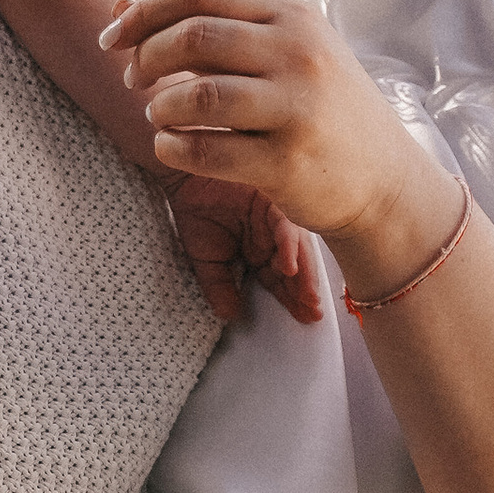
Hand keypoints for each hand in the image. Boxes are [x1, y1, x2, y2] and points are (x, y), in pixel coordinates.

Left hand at [101, 0, 461, 306]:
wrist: (385, 180)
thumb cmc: (319, 108)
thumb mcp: (278, 52)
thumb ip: (204, 26)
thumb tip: (120, 7)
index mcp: (293, 15)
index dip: (145, 11)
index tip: (113, 38)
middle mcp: (300, 53)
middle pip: (194, 36)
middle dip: (147, 56)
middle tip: (134, 79)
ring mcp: (298, 107)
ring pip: (198, 95)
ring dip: (160, 107)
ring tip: (158, 116)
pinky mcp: (289, 162)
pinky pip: (207, 151)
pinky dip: (173, 148)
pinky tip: (171, 147)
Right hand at [162, 171, 322, 329]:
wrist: (181, 175)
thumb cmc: (193, 209)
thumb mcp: (205, 260)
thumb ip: (219, 286)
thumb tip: (231, 315)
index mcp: (260, 247)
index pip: (279, 278)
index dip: (291, 298)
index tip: (304, 317)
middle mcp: (272, 232)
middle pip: (294, 265)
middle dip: (304, 290)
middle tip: (312, 312)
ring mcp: (274, 214)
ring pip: (296, 246)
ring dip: (302, 272)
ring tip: (307, 296)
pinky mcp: (271, 196)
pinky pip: (284, 222)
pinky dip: (287, 245)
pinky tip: (288, 266)